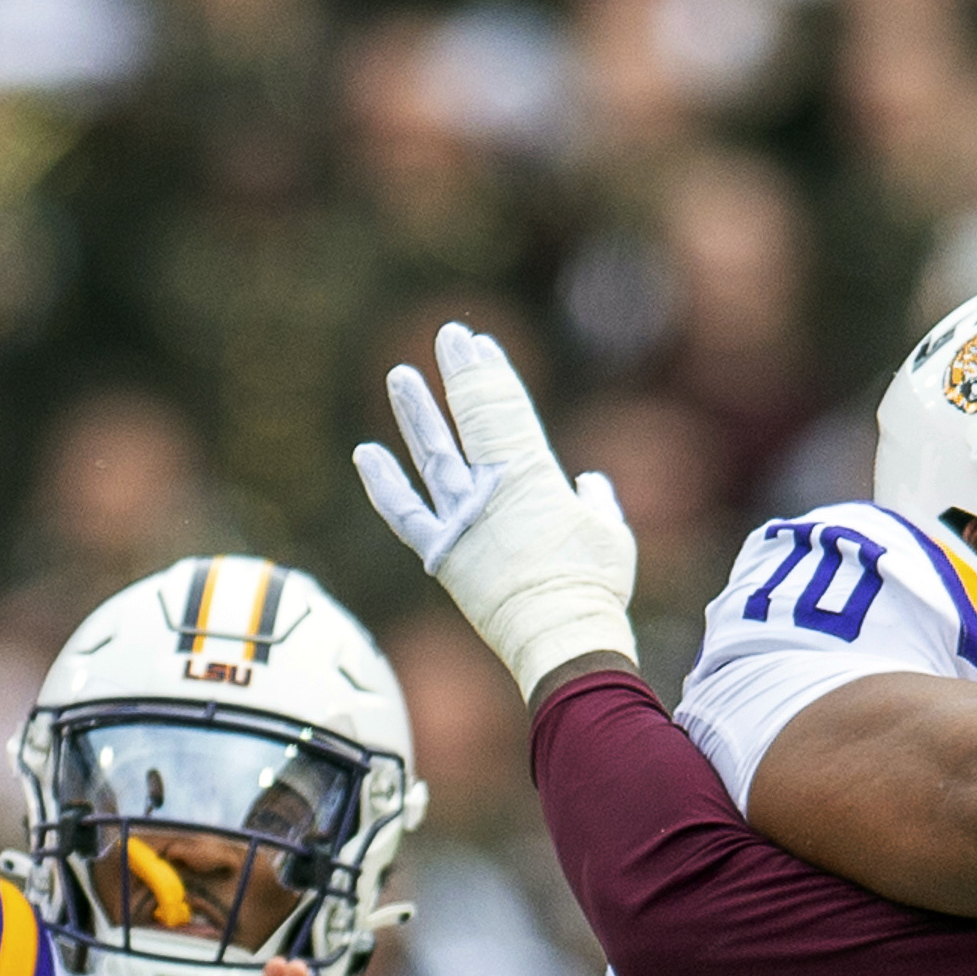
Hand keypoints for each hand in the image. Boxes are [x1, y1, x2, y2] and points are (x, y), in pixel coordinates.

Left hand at [354, 322, 639, 694]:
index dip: (491, 375)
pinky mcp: (441, 554)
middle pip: (470, 419)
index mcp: (533, 476)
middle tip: (448, 336)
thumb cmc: (594, 586)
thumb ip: (596, 502)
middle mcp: (490, 490)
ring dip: (415, 414)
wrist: (561, 639)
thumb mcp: (611, 532)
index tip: (480, 344)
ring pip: (432, 456)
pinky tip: (366, 453)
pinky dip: (384, 485)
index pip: (506, 411)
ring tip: (399, 376)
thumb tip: (589, 484)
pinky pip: (404, 515)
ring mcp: (461, 521)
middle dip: (459, 375)